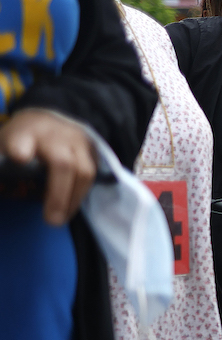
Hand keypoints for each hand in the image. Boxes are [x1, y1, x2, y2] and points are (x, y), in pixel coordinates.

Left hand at [0, 108, 96, 225]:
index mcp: (23, 133)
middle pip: (62, 164)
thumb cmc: (21, 138)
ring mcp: (77, 141)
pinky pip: (93, 174)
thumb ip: (1, 162)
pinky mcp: (92, 149)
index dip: (20, 151)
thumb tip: (1, 187)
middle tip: (51, 221)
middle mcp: (53, 135)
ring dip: (73, 199)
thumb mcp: (4, 145)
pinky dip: (81, 194)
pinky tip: (70, 207)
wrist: (48, 118)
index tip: (20, 158)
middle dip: (58, 195)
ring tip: (62, 218)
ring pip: (84, 171)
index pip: (20, 142)